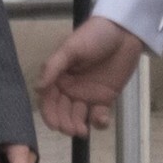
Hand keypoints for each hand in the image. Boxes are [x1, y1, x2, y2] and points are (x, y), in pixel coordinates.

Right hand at [37, 16, 146, 137]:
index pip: (49, 100)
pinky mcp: (105, 99)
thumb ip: (53, 67)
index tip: (55, 125)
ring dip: (78, 126)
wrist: (125, 32)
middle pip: (62, 111)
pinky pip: (98, 116)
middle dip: (64, 123)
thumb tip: (36, 88)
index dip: (49, 113)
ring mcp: (87, 95)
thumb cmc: (94, 36)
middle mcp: (70, 88)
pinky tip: (101, 119)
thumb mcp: (71, 48)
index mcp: (58, 76)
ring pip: (78, 117)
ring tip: (83, 130)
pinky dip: (98, 122)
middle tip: (71, 130)